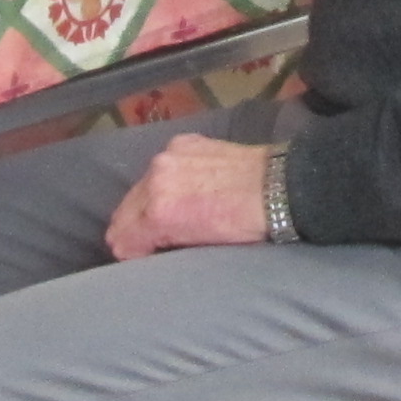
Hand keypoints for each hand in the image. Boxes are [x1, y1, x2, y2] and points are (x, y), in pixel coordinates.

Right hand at [102, 136, 272, 259]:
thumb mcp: (199, 245)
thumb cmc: (245, 225)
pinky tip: (182, 188)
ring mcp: (167, 156)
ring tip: (166, 215)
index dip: (131, 253)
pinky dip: (164, 180)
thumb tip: (143, 247)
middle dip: (132, 230)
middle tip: (147, 242)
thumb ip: (163, 242)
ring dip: (146, 204)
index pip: (122, 239)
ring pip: (138, 188)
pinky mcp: (181, 142)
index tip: (141, 257)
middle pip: (123, 213)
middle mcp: (156, 179)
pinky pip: (159, 167)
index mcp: (159, 212)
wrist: (278, 186)